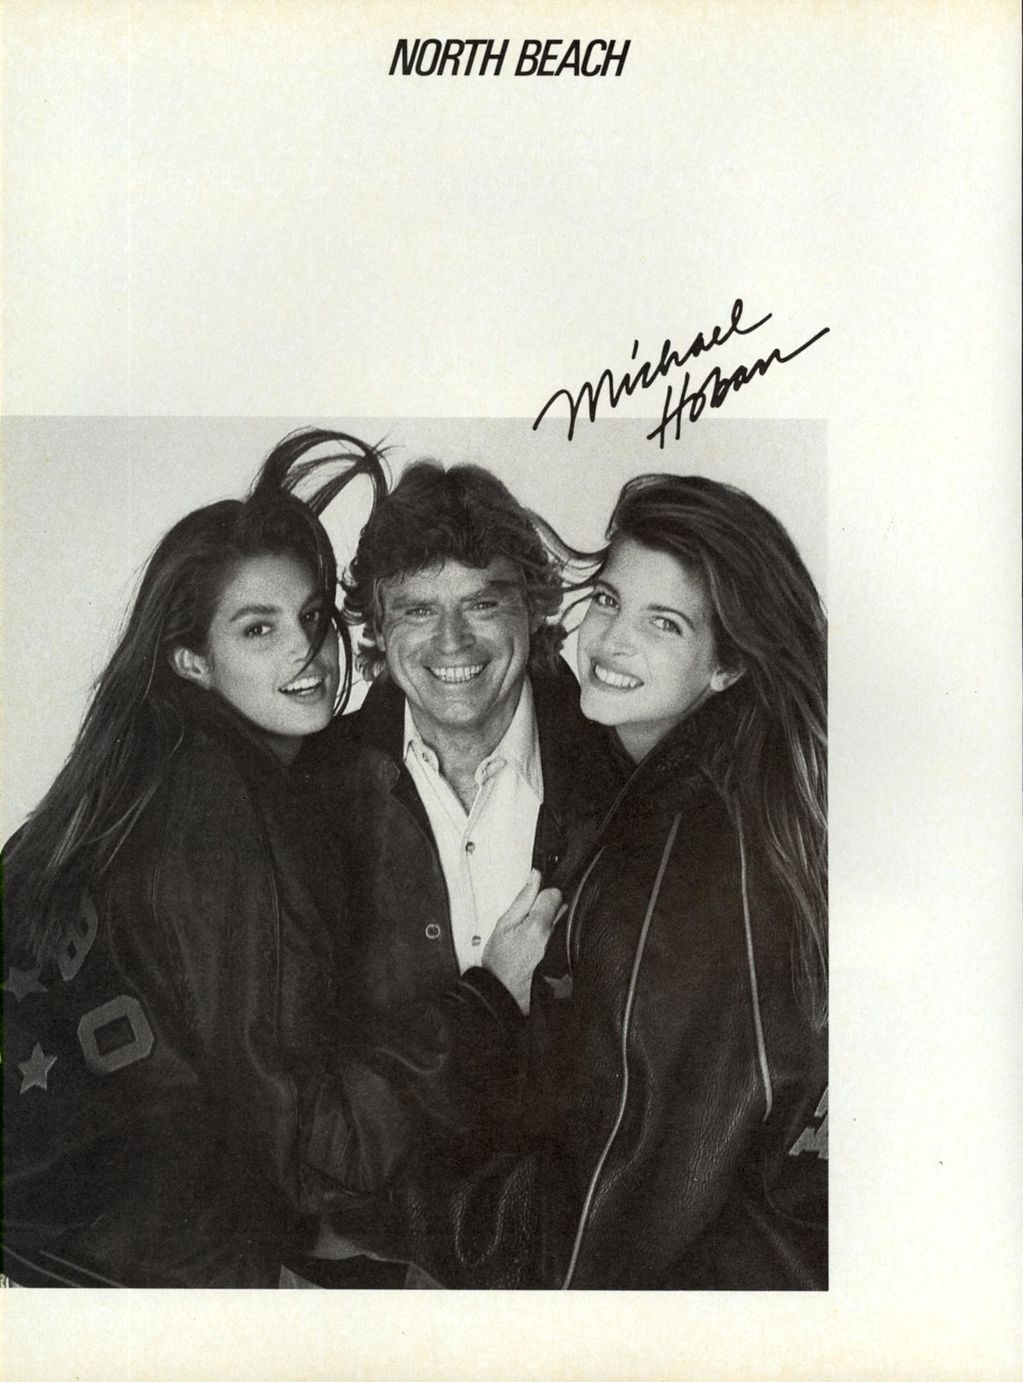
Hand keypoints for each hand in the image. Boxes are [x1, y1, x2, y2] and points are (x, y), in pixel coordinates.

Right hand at [483, 869, 562, 1014]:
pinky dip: (543, 924)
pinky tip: (529, 931)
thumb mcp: (504, 923)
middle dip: (543, 900)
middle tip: (525, 909)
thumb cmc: (499, 958)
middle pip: (558, 903)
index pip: (554, 893)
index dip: (541, 889)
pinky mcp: (552, 947)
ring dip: (544, 912)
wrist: (503, 985)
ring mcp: (553, 941)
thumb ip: (522, 899)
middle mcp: (550, 933)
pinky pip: (553, 928)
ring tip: (525, 921)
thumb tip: (535, 877)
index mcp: (538, 924)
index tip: (531, 892)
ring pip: (557, 915)